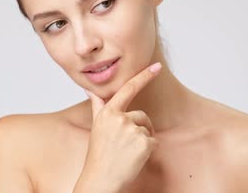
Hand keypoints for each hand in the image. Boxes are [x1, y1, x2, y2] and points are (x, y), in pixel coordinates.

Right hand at [76, 62, 161, 192]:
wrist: (100, 180)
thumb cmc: (99, 154)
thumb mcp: (97, 126)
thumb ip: (97, 105)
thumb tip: (91, 90)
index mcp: (108, 112)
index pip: (128, 89)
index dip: (144, 76)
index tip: (156, 67)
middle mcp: (119, 118)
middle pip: (142, 116)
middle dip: (140, 128)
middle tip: (125, 146)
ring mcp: (132, 130)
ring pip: (148, 130)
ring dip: (143, 141)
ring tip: (127, 153)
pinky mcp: (143, 142)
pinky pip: (154, 142)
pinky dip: (148, 151)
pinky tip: (134, 158)